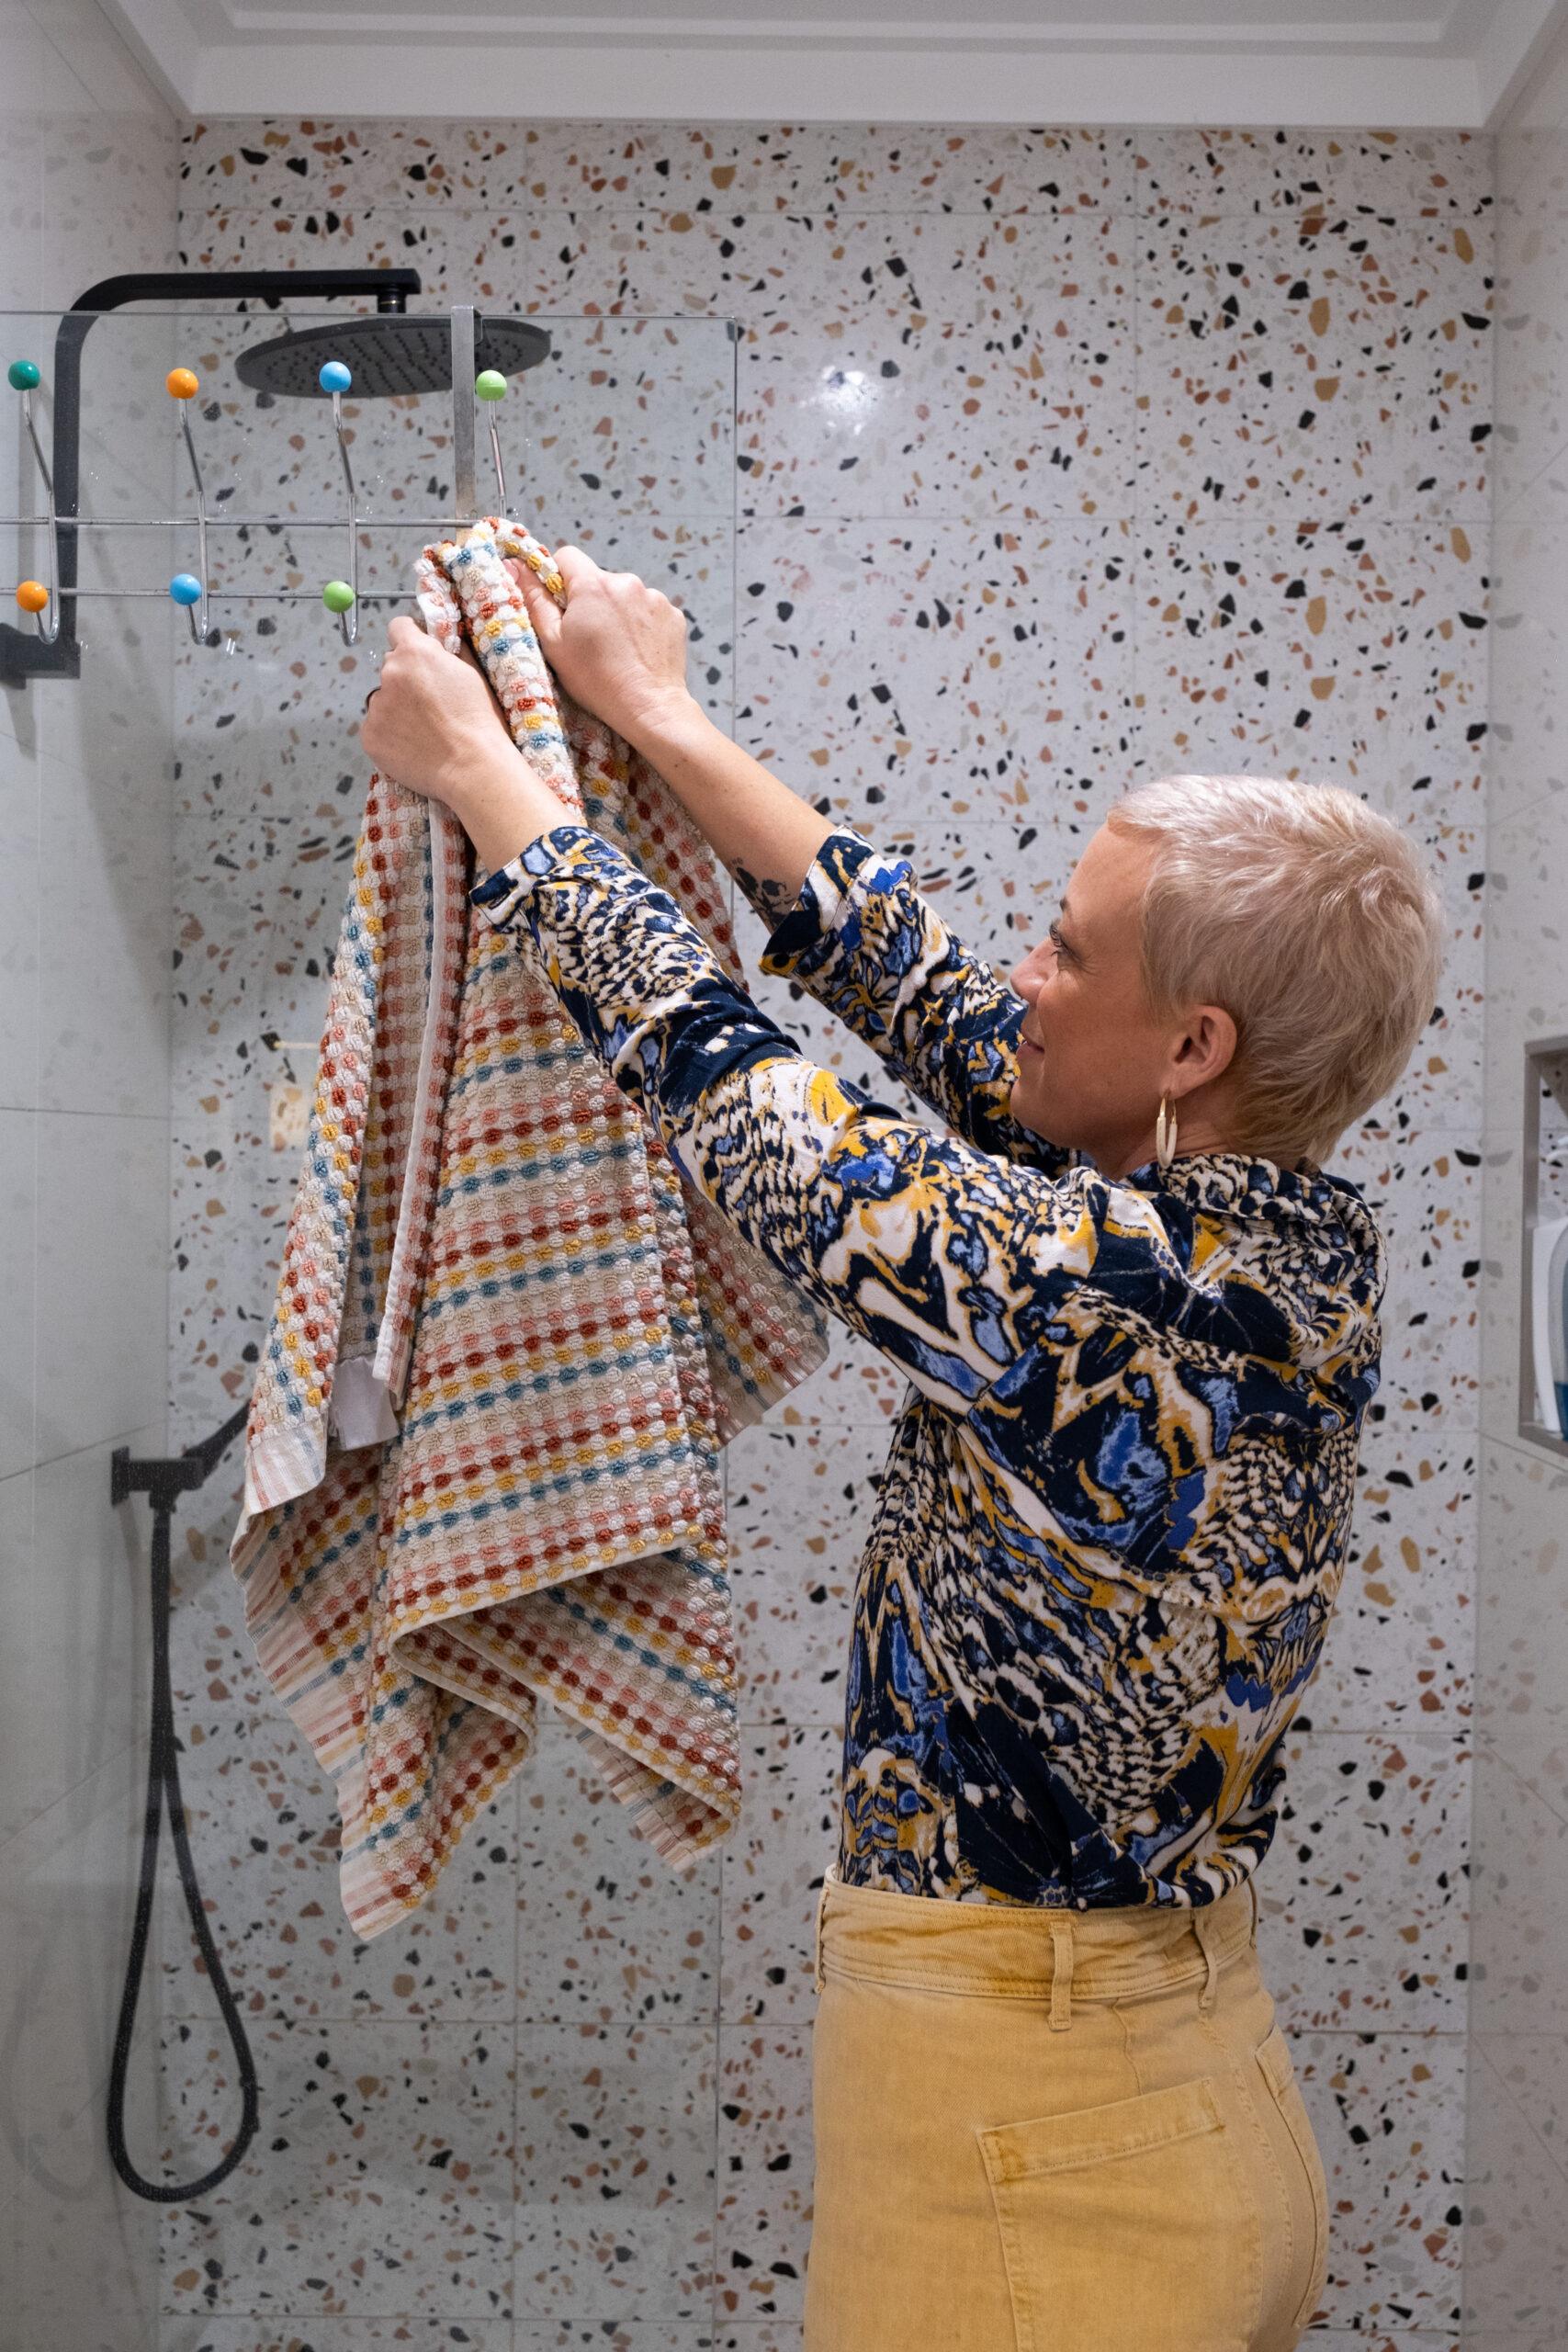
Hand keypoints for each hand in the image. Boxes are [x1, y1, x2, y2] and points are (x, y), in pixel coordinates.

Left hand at [362, 615, 564, 870]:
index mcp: (415, 652)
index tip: (417, 655)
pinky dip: (389, 736)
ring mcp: (377, 707)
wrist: (472, 767)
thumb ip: (449, 653)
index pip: (398, 628)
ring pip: (382, 701)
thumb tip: (440, 643)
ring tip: (422, 731)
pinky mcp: (369, 736)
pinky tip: (412, 747)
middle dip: (405, 680)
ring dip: (396, 710)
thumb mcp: (472, 675)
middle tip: (429, 705)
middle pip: (390, 668)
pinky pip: (376, 729)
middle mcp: (389, 674)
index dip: (409, 639)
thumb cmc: (480, 722)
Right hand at [508, 545, 694, 747]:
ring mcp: (654, 598)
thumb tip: (514, 564)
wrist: (649, 707)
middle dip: (588, 601)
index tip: (558, 605)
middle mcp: (627, 582)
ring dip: (616, 612)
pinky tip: (636, 651)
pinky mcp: (673, 615)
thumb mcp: (554, 643)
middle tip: (586, 637)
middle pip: (597, 580)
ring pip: (623, 596)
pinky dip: (640, 625)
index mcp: (594, 585)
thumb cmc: (596, 680)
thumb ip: (534, 599)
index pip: (567, 556)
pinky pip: (648, 610)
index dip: (557, 577)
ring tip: (615, 648)